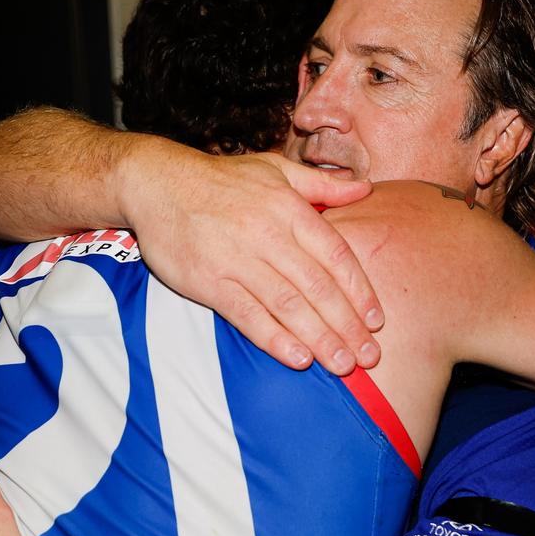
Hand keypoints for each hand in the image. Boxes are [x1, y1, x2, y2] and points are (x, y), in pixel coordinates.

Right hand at [120, 141, 382, 375]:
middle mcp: (269, 235)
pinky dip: (275, 338)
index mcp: (290, 209)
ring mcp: (238, 260)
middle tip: (369, 356)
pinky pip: (248, 315)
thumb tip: (365, 190)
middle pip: (318, 287)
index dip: (360, 291)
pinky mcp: (210, 281)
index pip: (336, 256)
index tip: (377, 321)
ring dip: (320, 339)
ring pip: (289, 305)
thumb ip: (321, 185)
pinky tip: (298, 359)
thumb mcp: (275, 170)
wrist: (157, 183)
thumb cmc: (221, 180)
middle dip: (348, 325)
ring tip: (343, 365)